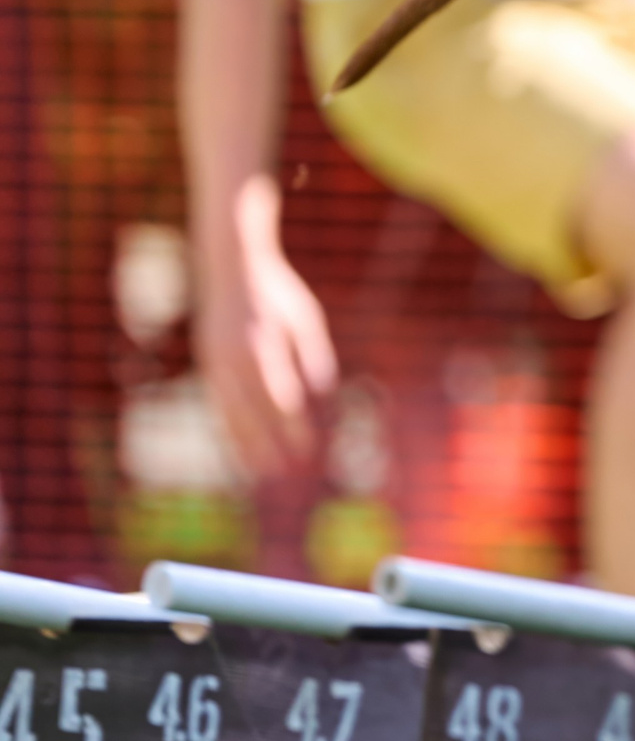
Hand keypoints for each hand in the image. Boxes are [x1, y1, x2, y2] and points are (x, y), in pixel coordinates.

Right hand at [193, 239, 337, 476]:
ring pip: (227, 412)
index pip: (280, 398)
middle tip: (279, 474)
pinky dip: (226, 425)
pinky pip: (217, 402)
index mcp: (262, 346)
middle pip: (251, 412)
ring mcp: (214, 360)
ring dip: (240, 442)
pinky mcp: (206, 361)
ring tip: (254, 470)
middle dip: (265, 444)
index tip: (306, 450)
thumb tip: (321, 393)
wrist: (230, 266)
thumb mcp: (304, 317)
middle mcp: (234, 357)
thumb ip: (312, 354)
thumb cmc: (276, 291)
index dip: (292, 428)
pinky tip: (235, 443)